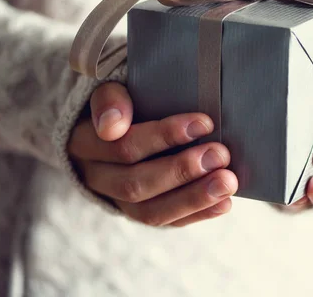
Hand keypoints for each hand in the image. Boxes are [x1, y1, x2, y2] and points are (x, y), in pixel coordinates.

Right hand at [68, 82, 237, 226]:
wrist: (113, 127)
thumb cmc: (121, 102)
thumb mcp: (110, 90)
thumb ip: (111, 100)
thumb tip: (112, 125)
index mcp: (84, 143)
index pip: (123, 145)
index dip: (163, 136)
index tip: (205, 122)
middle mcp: (95, 177)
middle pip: (135, 183)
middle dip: (182, 170)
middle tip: (220, 154)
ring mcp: (116, 200)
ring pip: (149, 212)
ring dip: (193, 198)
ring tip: (227, 183)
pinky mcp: (136, 214)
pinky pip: (165, 222)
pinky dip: (196, 214)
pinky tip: (223, 204)